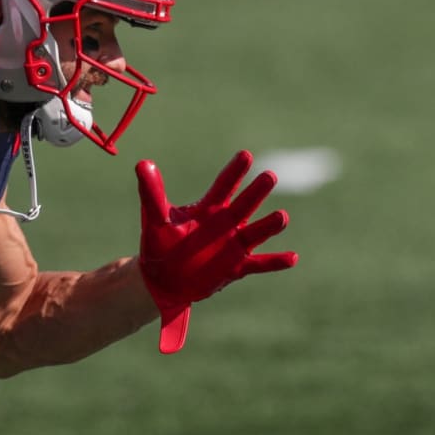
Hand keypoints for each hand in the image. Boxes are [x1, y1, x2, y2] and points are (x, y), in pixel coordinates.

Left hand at [136, 150, 297, 353]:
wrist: (161, 279)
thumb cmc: (159, 244)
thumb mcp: (154, 218)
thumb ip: (151, 192)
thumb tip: (142, 163)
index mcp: (208, 208)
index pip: (224, 186)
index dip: (234, 172)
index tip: (245, 155)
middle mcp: (226, 223)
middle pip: (244, 204)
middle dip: (256, 192)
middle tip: (269, 176)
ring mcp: (234, 244)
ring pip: (257, 232)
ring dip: (269, 225)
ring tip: (282, 216)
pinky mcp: (236, 267)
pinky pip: (259, 263)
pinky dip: (275, 261)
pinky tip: (292, 257)